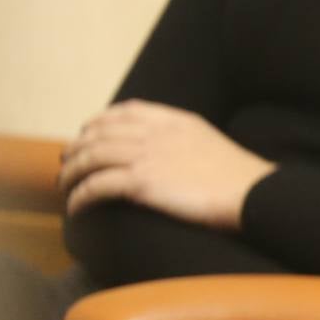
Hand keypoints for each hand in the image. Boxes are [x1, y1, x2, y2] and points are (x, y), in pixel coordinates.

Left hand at [59, 100, 273, 228]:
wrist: (254, 195)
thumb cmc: (240, 179)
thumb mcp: (212, 144)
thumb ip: (185, 140)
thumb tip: (168, 153)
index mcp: (176, 121)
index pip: (126, 111)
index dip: (99, 121)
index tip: (88, 134)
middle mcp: (157, 133)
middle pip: (101, 132)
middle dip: (78, 147)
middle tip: (68, 163)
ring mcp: (148, 156)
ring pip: (91, 157)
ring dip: (71, 173)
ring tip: (65, 186)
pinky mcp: (143, 183)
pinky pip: (97, 186)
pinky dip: (80, 197)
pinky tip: (76, 208)